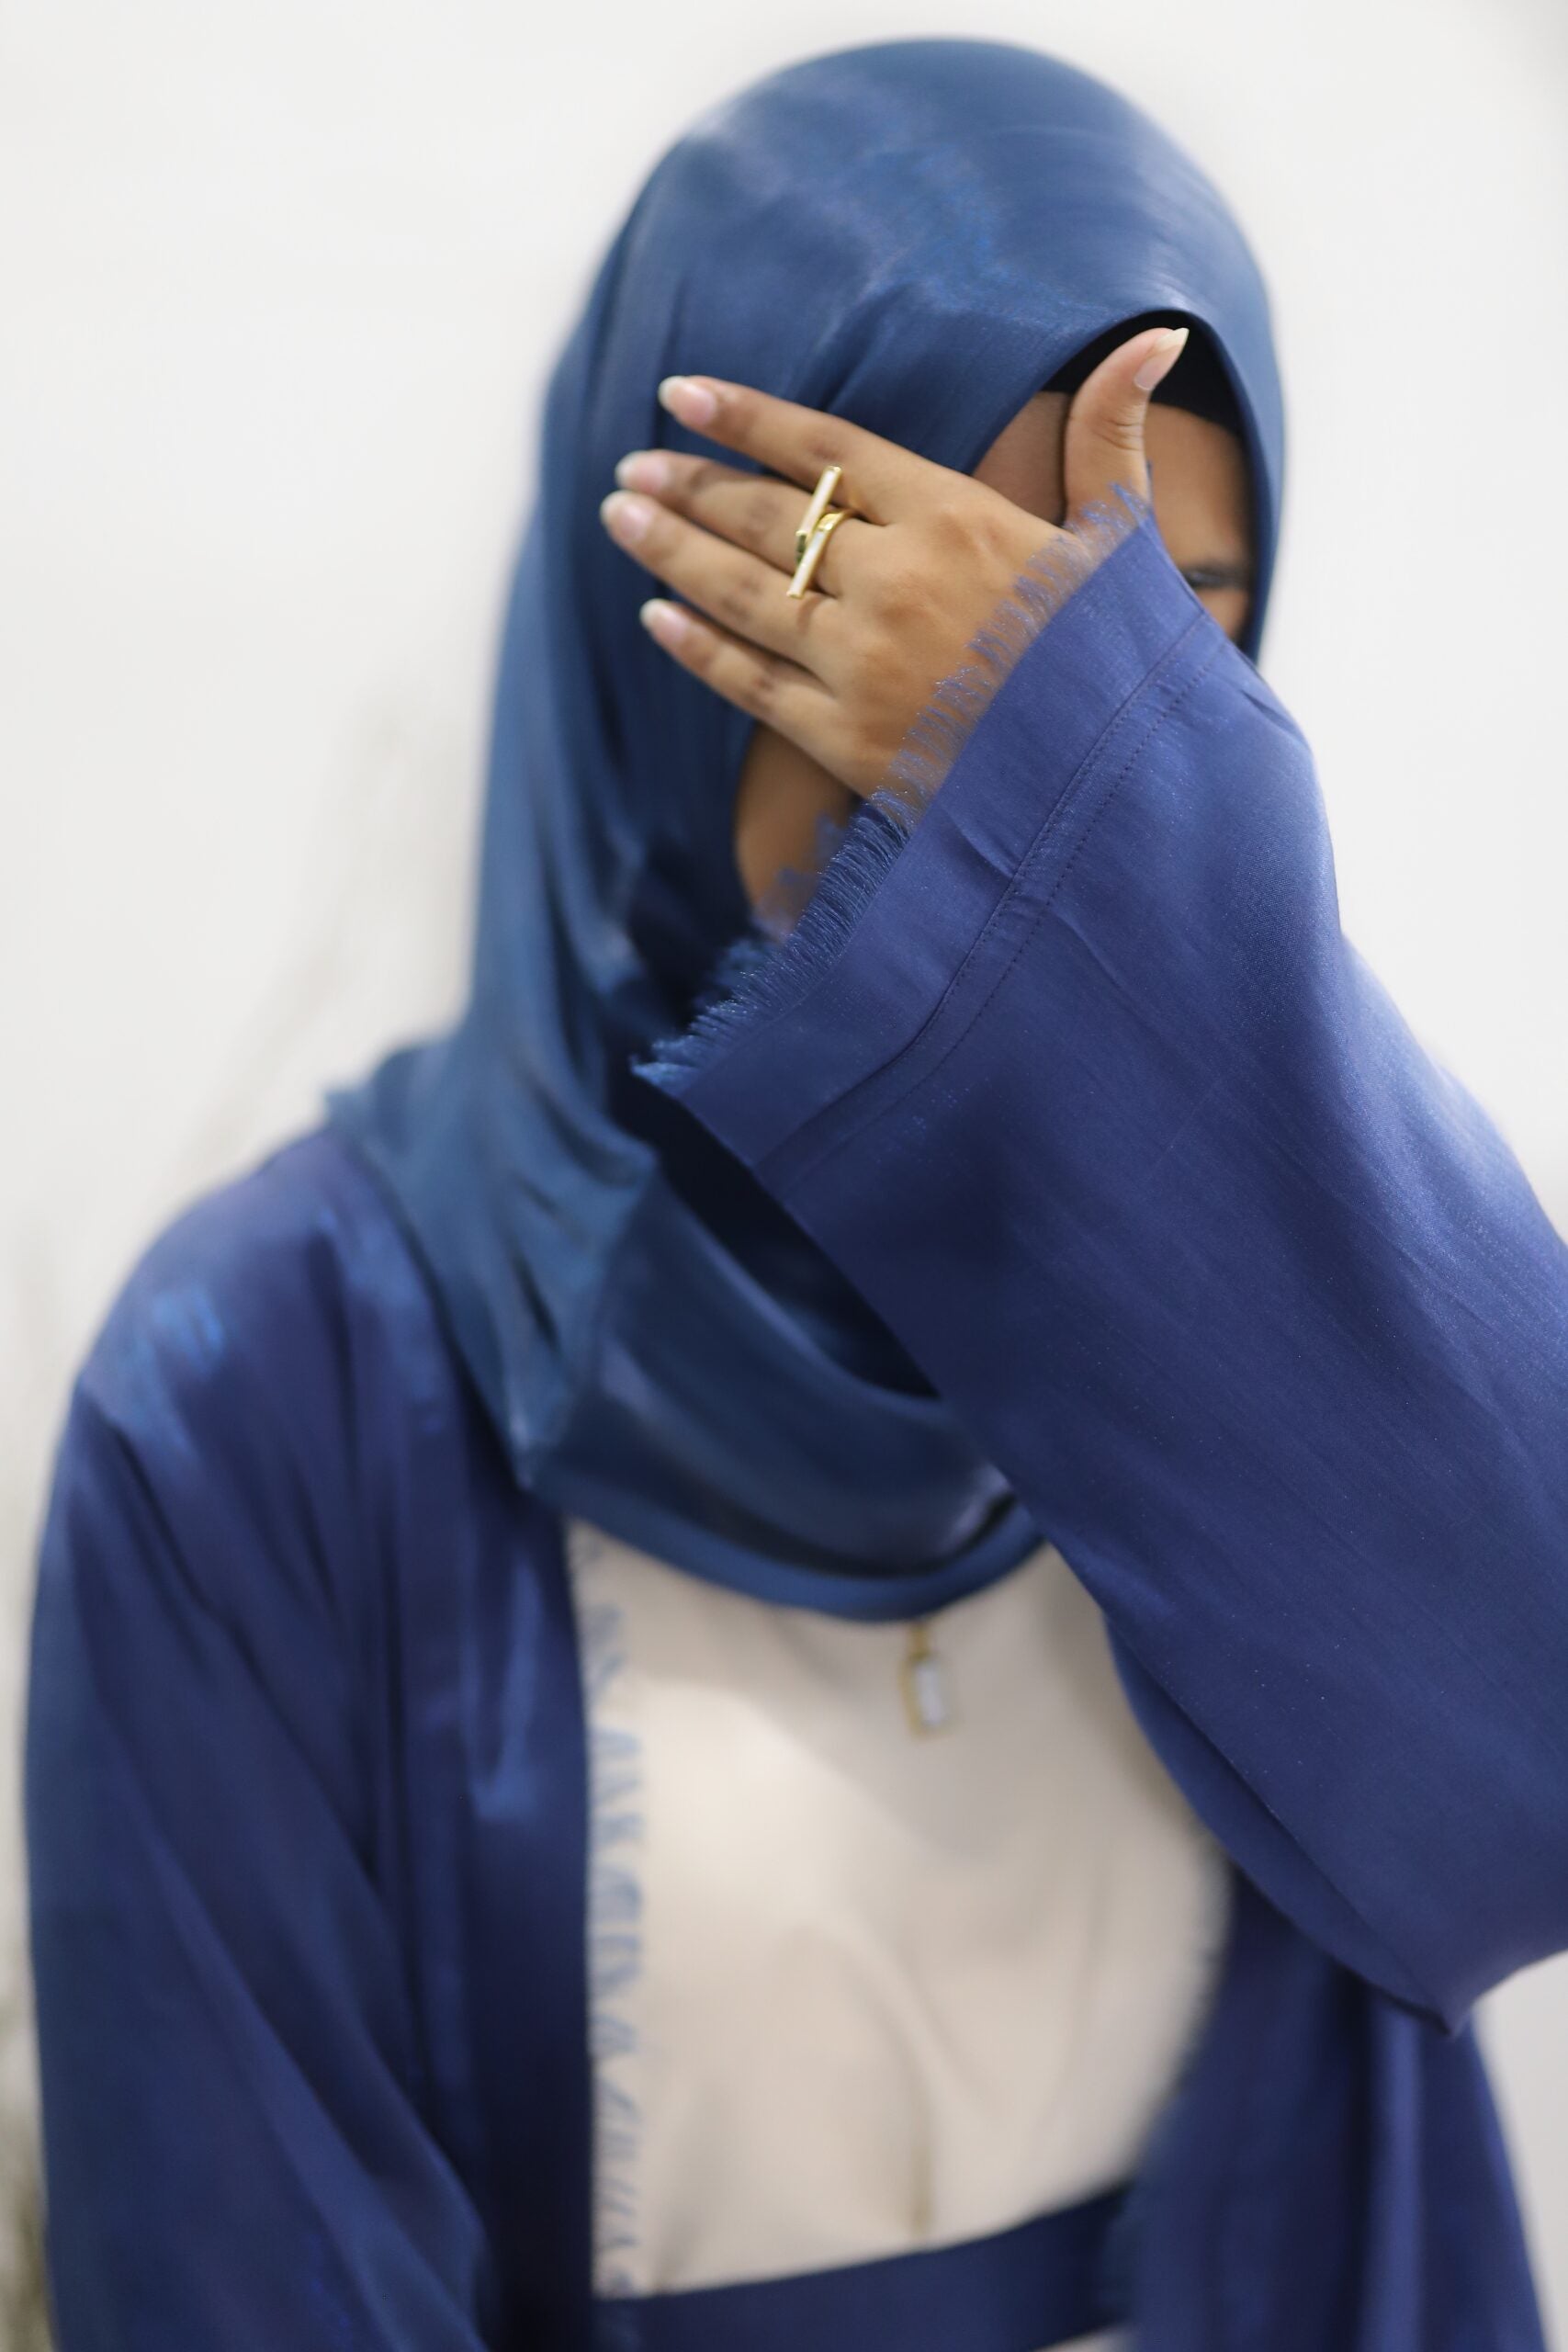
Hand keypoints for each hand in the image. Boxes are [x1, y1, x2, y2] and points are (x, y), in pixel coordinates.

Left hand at [598, 322, 1187, 800]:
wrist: (1121, 798)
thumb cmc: (1125, 665)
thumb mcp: (1123, 541)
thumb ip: (1110, 437)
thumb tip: (1156, 333)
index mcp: (959, 520)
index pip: (826, 450)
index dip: (745, 418)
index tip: (680, 393)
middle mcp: (897, 583)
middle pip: (768, 518)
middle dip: (690, 486)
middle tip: (632, 465)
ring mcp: (862, 665)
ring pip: (743, 593)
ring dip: (671, 552)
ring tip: (621, 515)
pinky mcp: (846, 741)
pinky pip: (750, 683)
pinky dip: (697, 648)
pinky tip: (654, 617)